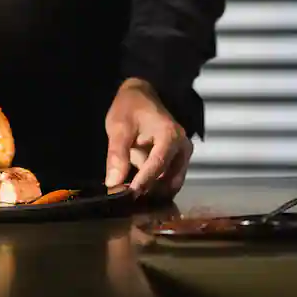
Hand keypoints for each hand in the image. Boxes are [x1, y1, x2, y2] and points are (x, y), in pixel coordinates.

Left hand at [104, 78, 192, 199]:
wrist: (142, 96)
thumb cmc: (130, 108)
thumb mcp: (119, 127)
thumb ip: (117, 154)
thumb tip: (113, 183)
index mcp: (170, 135)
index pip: (158, 165)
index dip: (143, 182)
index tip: (128, 196)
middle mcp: (183, 147)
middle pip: (167, 178)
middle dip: (147, 191)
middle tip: (125, 199)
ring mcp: (183, 156)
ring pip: (169, 184)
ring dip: (151, 191)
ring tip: (129, 195)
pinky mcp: (178, 162)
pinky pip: (168, 180)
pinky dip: (154, 187)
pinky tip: (137, 188)